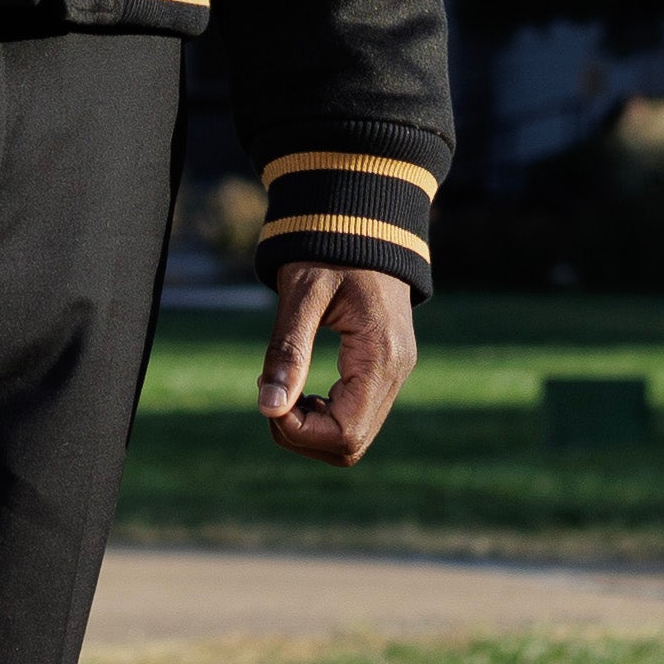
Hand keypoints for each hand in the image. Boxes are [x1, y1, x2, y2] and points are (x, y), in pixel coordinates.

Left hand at [256, 261, 414, 468]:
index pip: (345, 435)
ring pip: (354, 436)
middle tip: (270, 392)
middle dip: (301, 432)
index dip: (299, 431)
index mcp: (380, 357)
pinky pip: (356, 414)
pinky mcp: (385, 369)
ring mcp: (394, 373)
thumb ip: (287, 350)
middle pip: (350, 445)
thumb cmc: (331, 248)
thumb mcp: (303, 293)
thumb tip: (267, 408)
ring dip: (310, 426)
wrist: (365, 219)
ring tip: (284, 385)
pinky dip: (323, 413)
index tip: (267, 395)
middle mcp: (396, 373)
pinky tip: (301, 386)